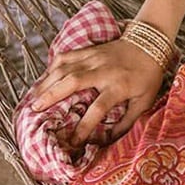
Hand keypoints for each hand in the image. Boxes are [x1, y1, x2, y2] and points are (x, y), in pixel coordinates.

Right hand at [26, 38, 167, 145]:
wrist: (151, 42)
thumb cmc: (148, 75)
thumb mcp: (145, 101)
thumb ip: (128, 121)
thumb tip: (109, 140)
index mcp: (118, 86)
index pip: (98, 108)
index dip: (84, 126)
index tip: (73, 142)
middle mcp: (103, 71)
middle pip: (73, 82)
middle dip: (52, 95)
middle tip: (35, 110)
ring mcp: (94, 58)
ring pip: (65, 67)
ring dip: (47, 82)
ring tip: (33, 97)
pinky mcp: (89, 49)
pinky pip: (67, 56)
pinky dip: (53, 66)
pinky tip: (44, 78)